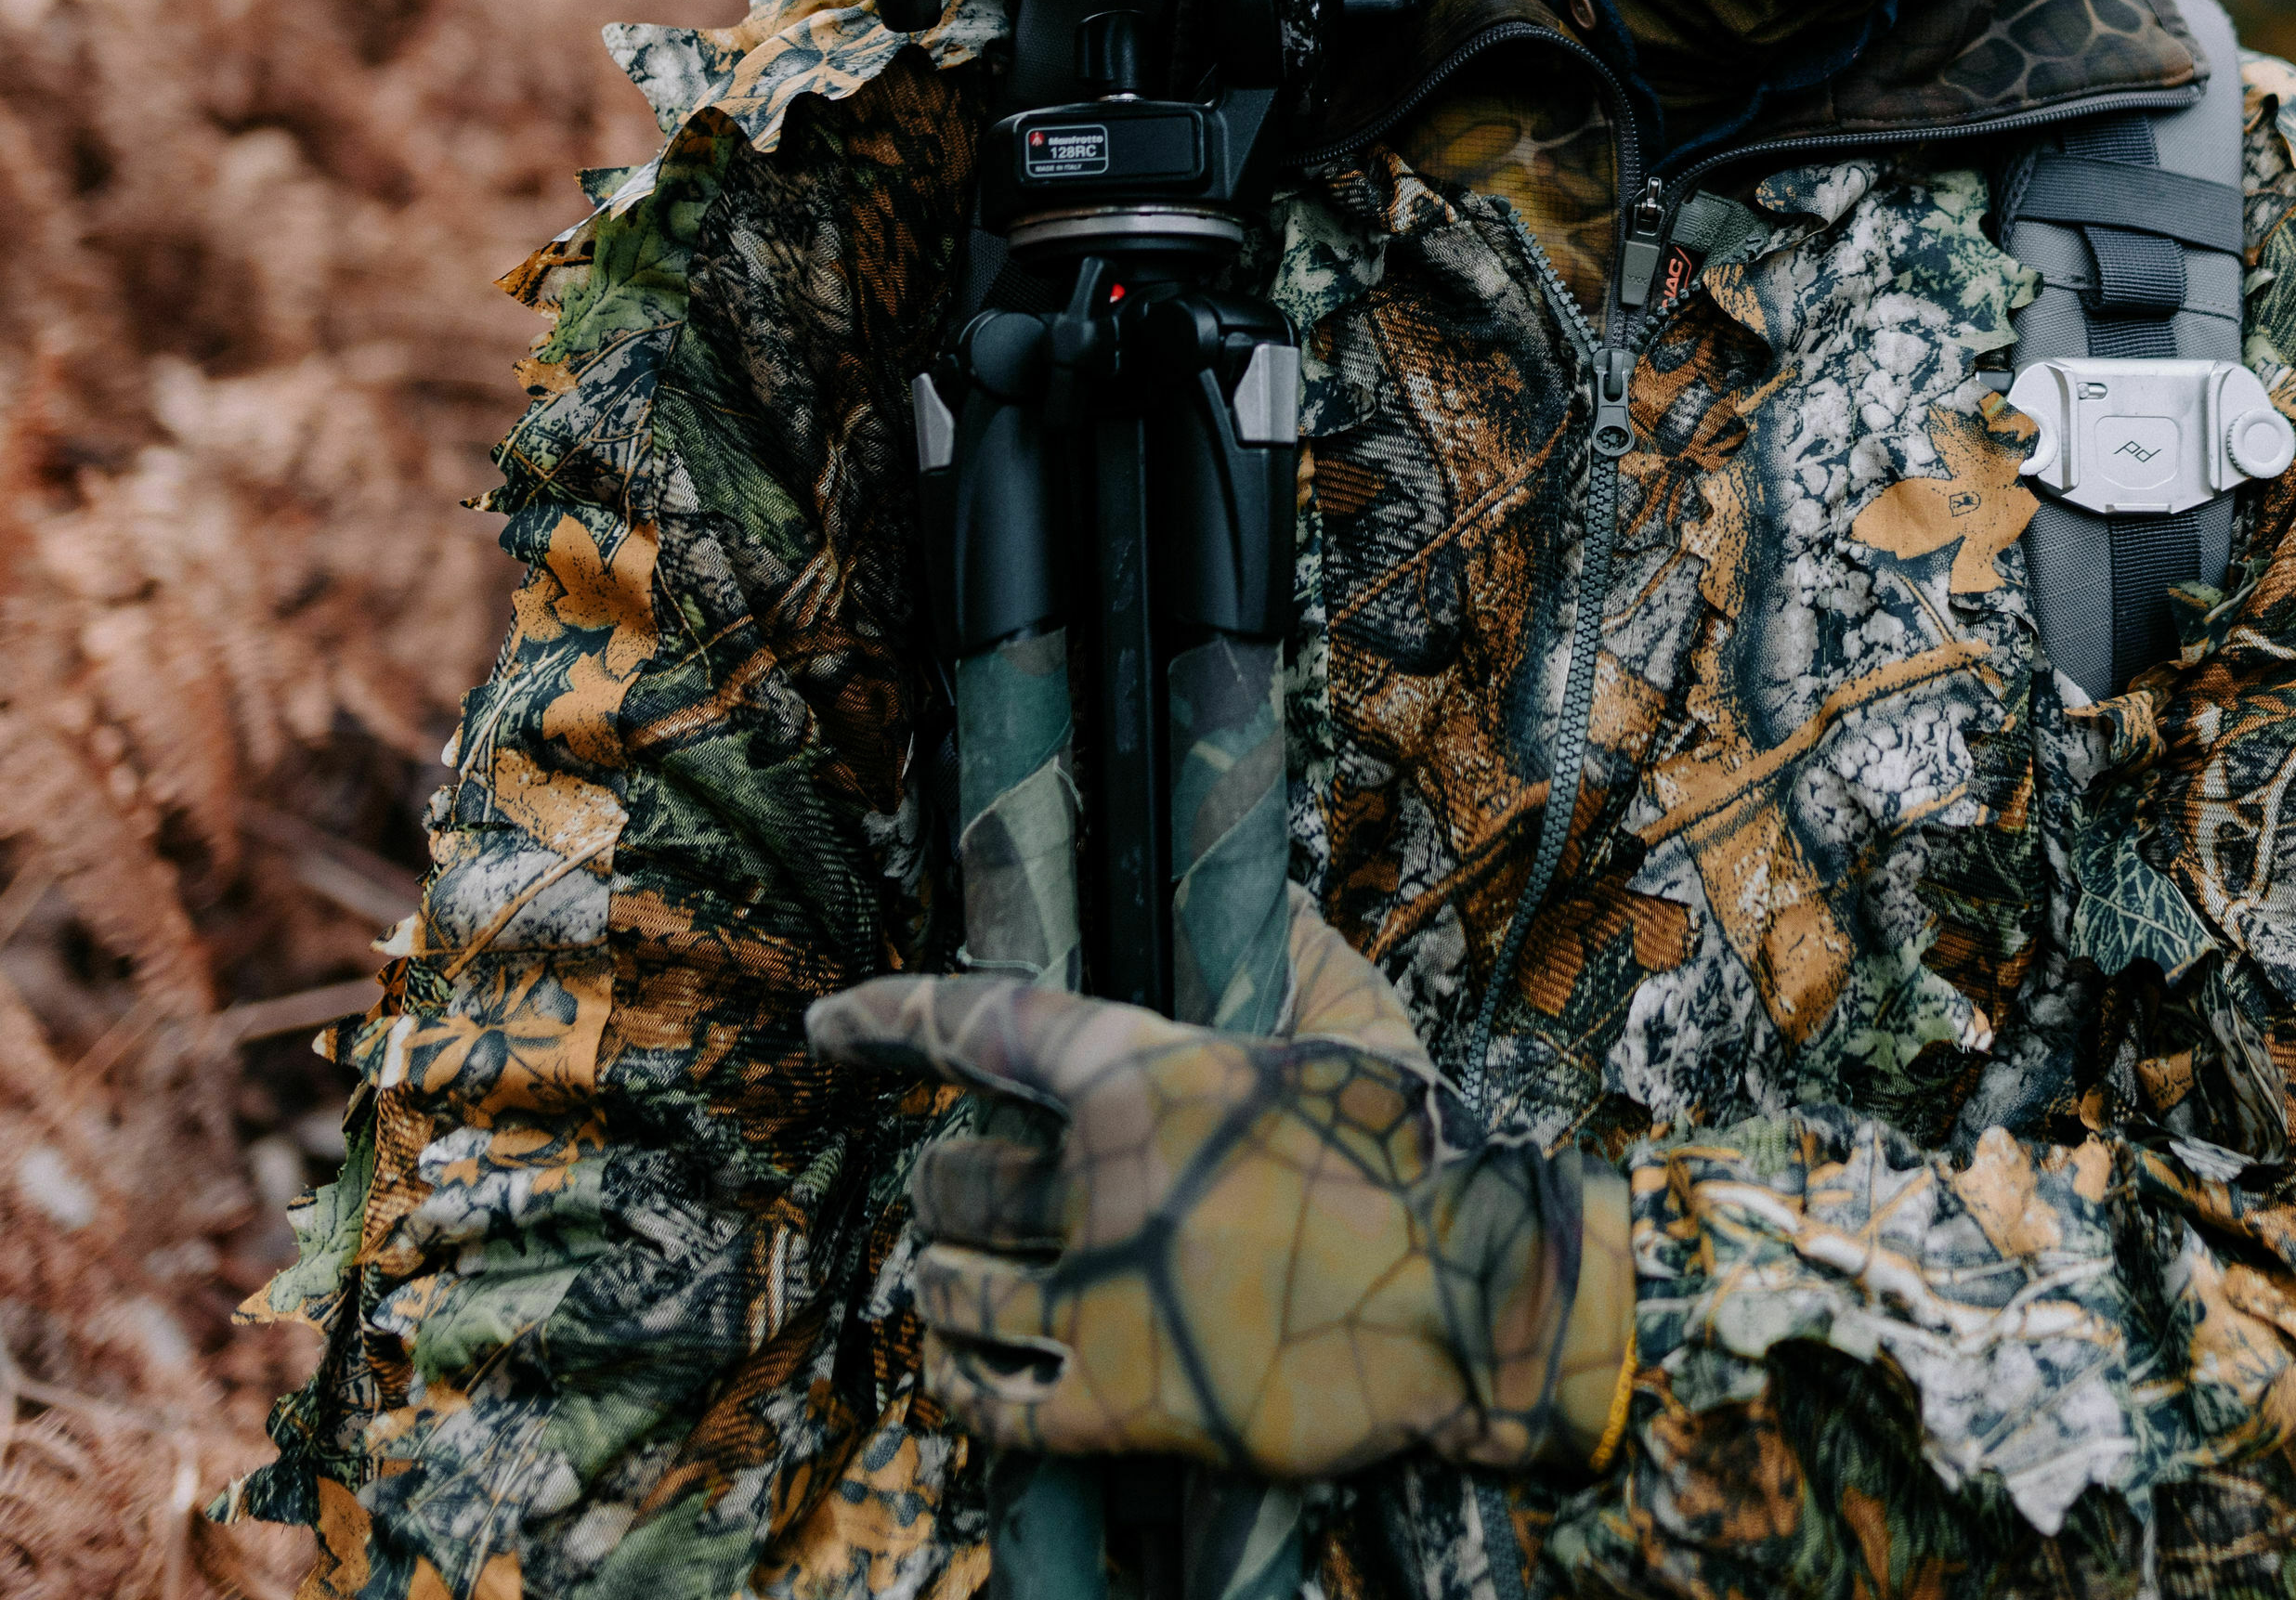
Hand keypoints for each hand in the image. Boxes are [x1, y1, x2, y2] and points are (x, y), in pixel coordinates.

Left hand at [807, 896, 1633, 1482]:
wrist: (1471, 1298)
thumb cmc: (1417, 1147)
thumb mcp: (1356, 1020)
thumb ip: (1289, 951)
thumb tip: (1261, 887)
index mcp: (1147, 1075)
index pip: (981, 1025)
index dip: (887, 1019)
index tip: (824, 1024)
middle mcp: (1103, 1180)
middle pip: (955, 1176)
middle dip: (940, 1182)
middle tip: (952, 1188)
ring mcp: (1102, 1300)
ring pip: (954, 1289)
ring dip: (939, 1281)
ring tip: (946, 1278)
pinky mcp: (1121, 1408)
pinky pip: (989, 1405)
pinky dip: (962, 1385)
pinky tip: (965, 1372)